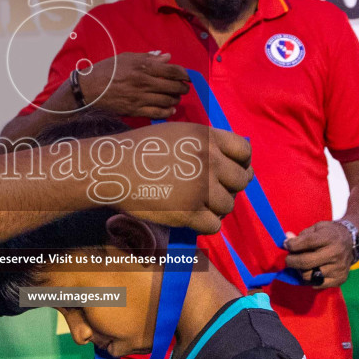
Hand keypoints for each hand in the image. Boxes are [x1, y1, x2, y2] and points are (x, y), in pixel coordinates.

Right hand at [77, 52, 190, 118]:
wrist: (88, 89)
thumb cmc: (107, 70)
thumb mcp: (126, 58)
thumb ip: (148, 58)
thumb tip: (166, 57)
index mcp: (142, 67)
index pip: (171, 70)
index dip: (184, 74)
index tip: (188, 76)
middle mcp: (143, 83)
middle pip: (172, 87)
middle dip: (182, 88)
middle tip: (184, 88)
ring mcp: (139, 98)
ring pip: (167, 101)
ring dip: (175, 99)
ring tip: (176, 97)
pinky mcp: (135, 110)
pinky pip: (157, 113)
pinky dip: (167, 112)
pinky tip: (171, 110)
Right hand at [124, 123, 251, 234]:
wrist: (113, 169)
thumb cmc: (142, 150)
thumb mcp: (178, 133)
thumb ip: (206, 143)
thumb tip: (233, 161)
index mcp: (206, 137)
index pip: (244, 152)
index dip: (241, 164)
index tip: (230, 171)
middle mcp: (208, 160)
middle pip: (241, 180)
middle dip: (230, 187)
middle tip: (214, 192)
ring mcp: (200, 187)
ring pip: (228, 205)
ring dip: (216, 207)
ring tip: (199, 204)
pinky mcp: (189, 212)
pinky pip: (214, 225)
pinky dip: (205, 224)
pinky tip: (192, 217)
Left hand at [283, 222, 354, 288]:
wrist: (352, 241)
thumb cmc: (330, 234)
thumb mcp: (317, 228)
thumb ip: (301, 236)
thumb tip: (285, 241)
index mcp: (329, 237)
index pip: (306, 242)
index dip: (291, 245)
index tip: (286, 245)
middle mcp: (335, 253)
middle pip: (305, 262)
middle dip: (291, 261)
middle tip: (289, 259)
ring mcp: (338, 268)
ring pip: (309, 275)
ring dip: (300, 271)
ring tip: (302, 265)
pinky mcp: (340, 279)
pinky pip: (317, 284)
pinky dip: (310, 279)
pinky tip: (312, 271)